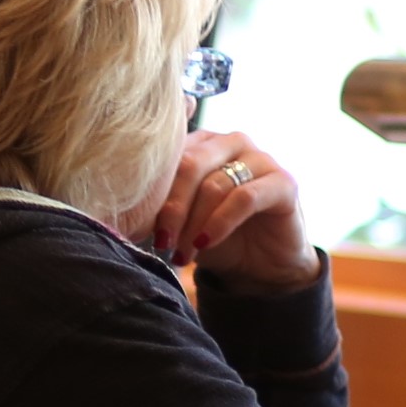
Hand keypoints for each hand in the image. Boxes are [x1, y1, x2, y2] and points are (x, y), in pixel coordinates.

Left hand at [146, 129, 319, 291]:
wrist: (258, 265)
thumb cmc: (212, 235)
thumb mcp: (179, 216)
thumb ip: (158, 198)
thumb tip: (121, 196)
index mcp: (203, 141)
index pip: (170, 154)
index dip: (152, 190)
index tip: (137, 222)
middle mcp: (232, 142)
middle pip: (190, 164)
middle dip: (171, 207)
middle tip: (160, 240)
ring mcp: (261, 159)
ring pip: (215, 183)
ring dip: (194, 222)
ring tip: (181, 252)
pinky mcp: (284, 182)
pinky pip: (245, 198)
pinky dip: (220, 223)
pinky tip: (204, 243)